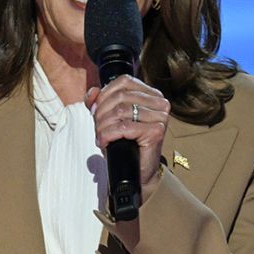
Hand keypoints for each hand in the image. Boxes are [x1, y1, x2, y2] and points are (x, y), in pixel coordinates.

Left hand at [86, 75, 170, 204]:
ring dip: (103, 125)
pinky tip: (105, 142)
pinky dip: (108, 135)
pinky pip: (124, 128)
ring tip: (101, 136)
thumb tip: (92, 92)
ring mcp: (160, 117)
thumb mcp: (108, 119)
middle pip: (121, 97)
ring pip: (121, 111)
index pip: (124, 82)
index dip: (104, 95)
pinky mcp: (157, 131)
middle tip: (97, 128)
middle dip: (102, 113)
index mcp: (150, 94)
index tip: (95, 111)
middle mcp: (159, 102)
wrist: (136, 172)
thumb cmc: (124, 144)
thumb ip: (98, 102)